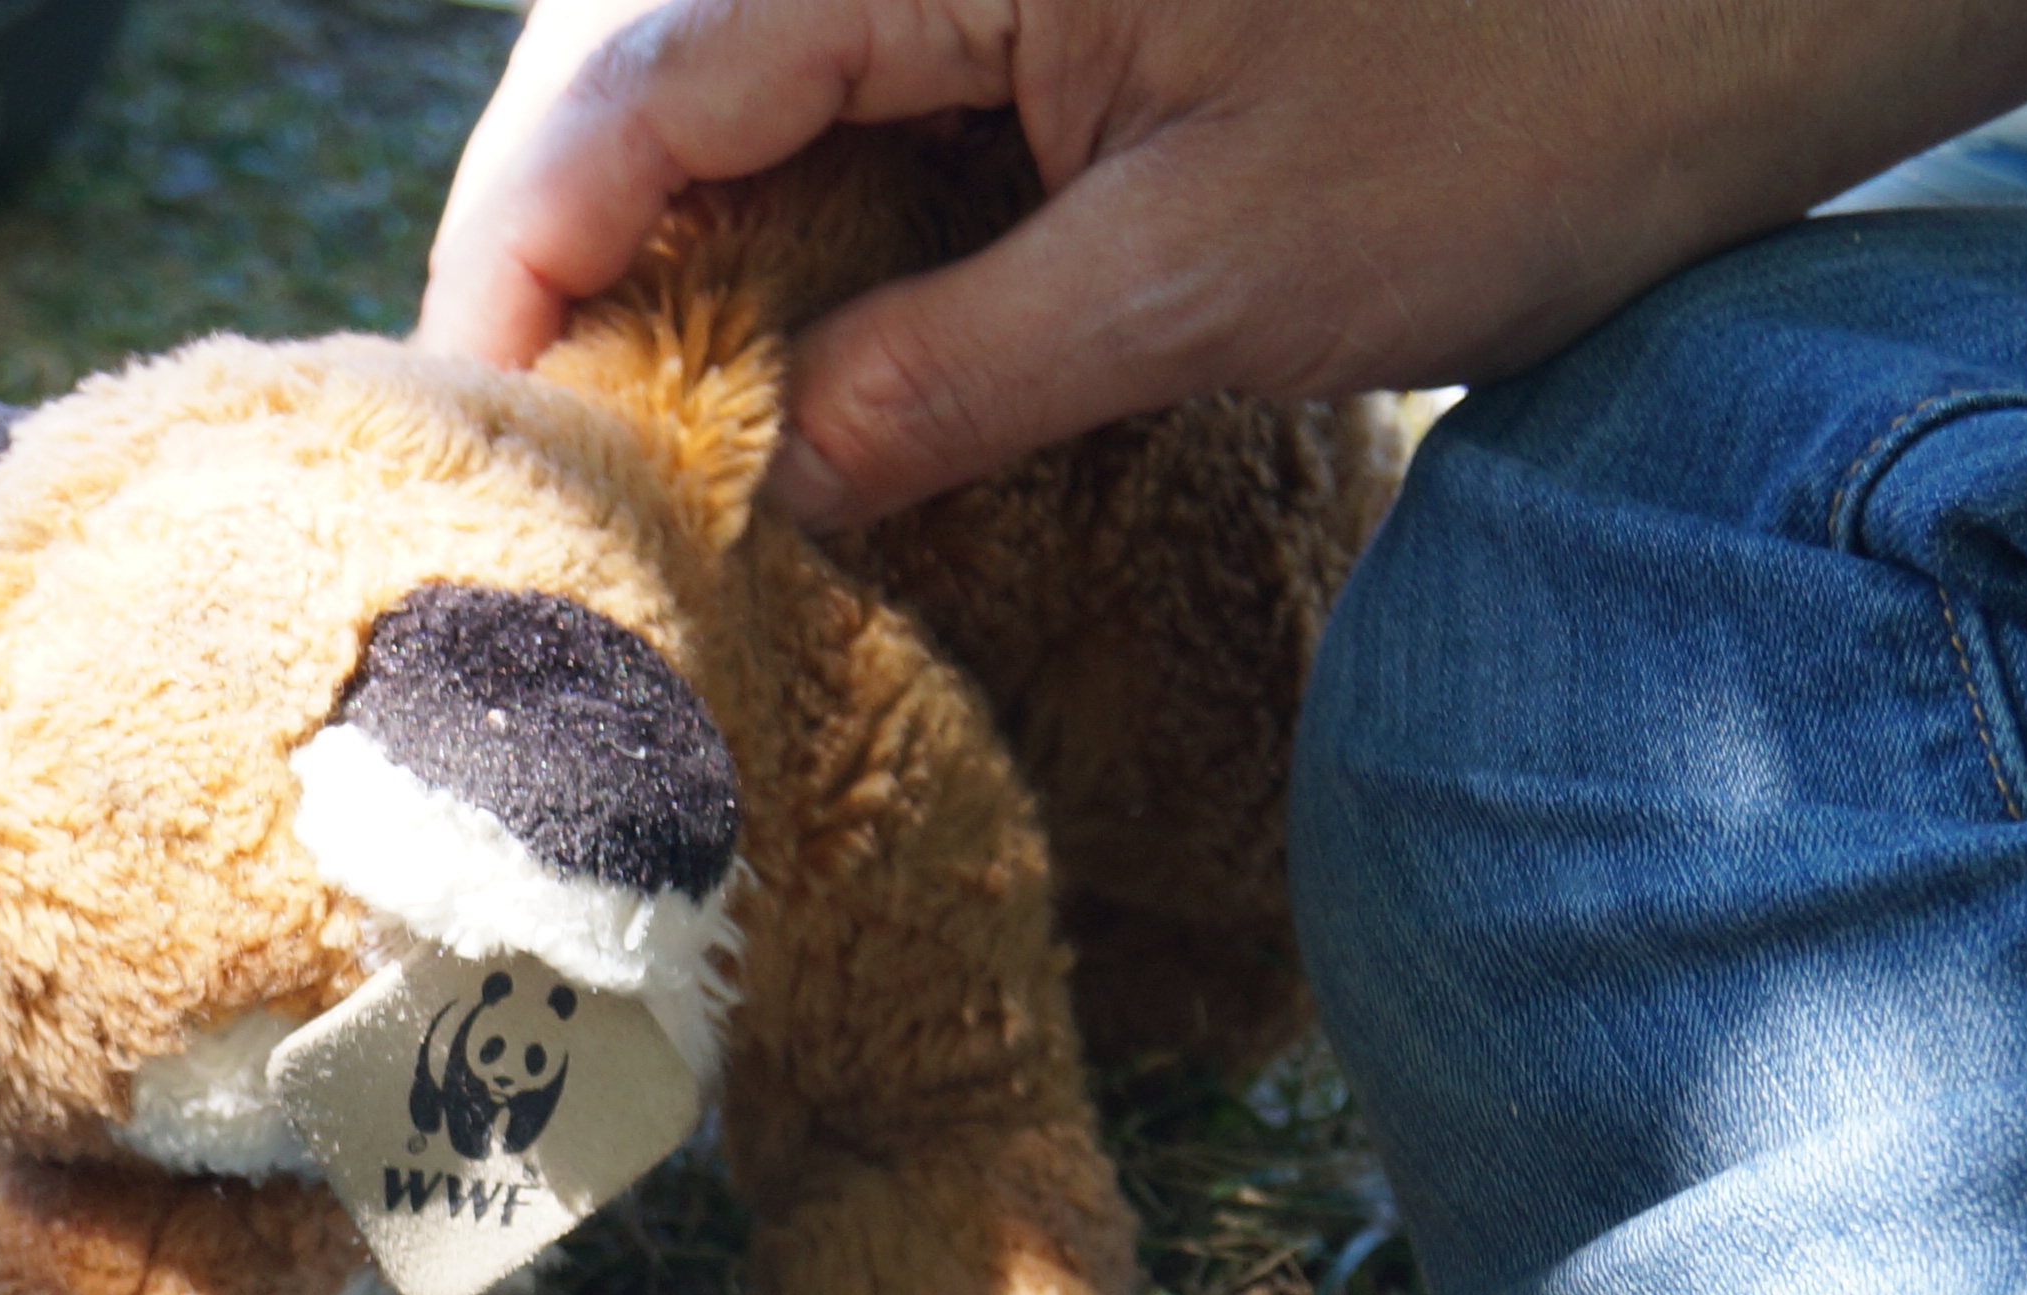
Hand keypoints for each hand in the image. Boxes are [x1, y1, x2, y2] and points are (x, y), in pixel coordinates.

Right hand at [416, 0, 2026, 526]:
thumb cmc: (1546, 94)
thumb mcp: (1218, 286)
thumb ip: (948, 375)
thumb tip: (768, 485)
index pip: (623, 109)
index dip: (520, 297)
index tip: (480, 471)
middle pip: (651, 73)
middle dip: (583, 279)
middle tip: (563, 487)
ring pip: (755, 76)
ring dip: (700, 257)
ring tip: (678, 451)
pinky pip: (882, 74)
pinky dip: (834, 212)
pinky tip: (833, 359)